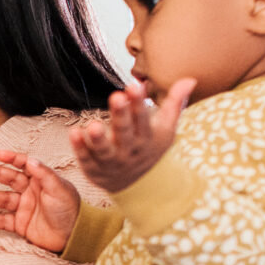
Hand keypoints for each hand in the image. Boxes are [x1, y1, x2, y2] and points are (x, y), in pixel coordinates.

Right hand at [0, 150, 81, 252]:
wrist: (74, 236)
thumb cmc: (70, 209)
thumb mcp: (59, 188)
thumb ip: (44, 174)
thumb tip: (30, 160)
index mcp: (41, 180)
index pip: (24, 165)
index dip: (12, 158)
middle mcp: (30, 191)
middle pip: (10, 179)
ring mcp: (24, 208)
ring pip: (4, 199)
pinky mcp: (20, 224)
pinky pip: (3, 221)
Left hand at [70, 77, 194, 192]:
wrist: (140, 186)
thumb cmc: (150, 147)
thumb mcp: (165, 128)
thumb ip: (174, 103)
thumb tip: (190, 79)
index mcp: (147, 138)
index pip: (143, 120)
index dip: (139, 104)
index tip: (134, 86)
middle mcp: (130, 150)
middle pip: (125, 133)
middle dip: (121, 116)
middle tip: (116, 96)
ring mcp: (112, 162)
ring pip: (104, 151)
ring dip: (98, 139)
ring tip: (92, 124)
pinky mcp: (95, 170)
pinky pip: (87, 160)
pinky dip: (80, 148)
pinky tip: (74, 132)